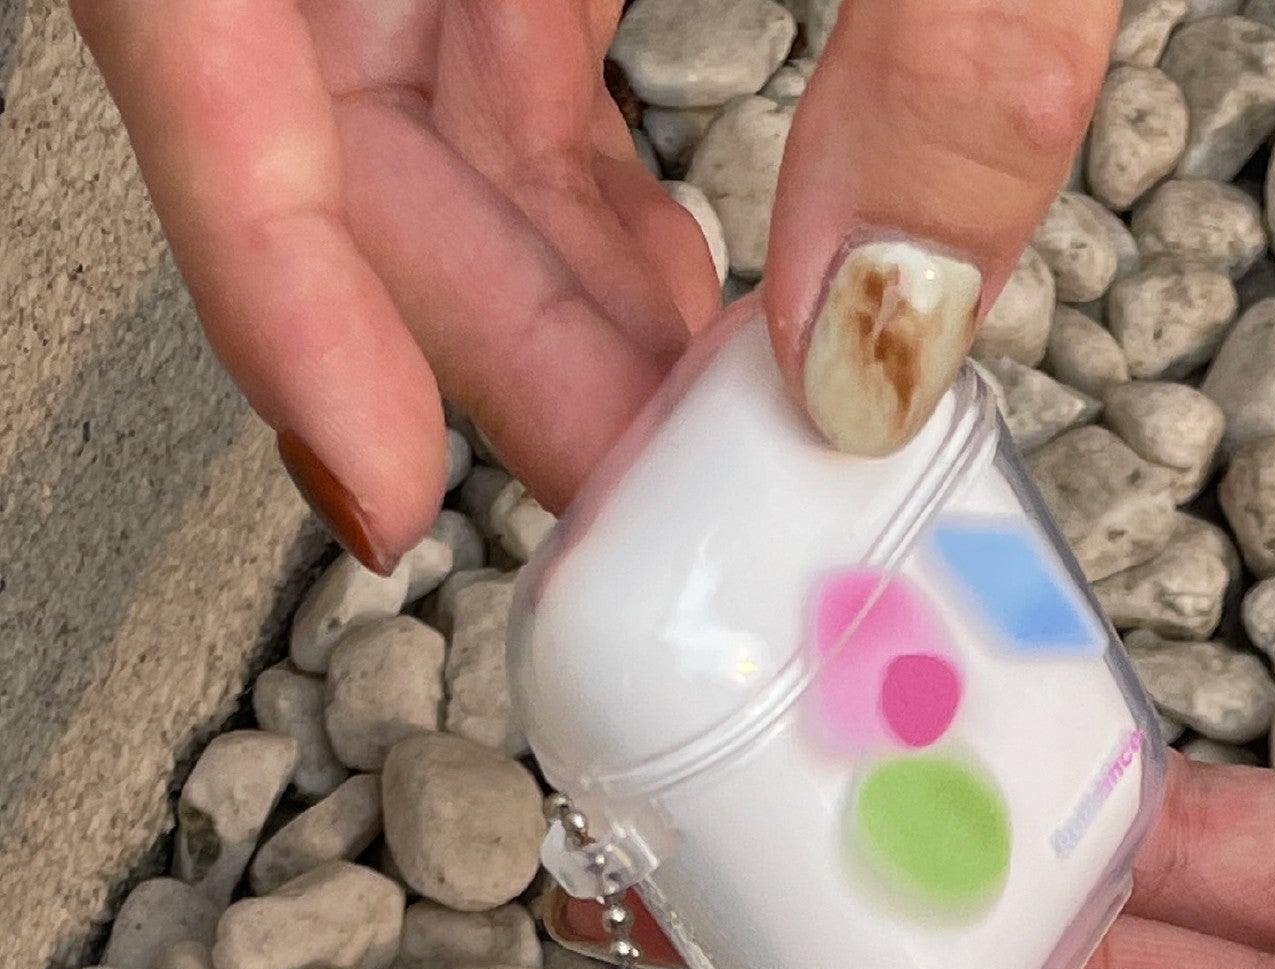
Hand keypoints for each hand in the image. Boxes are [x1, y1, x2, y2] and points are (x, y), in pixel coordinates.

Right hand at [71, 0, 1117, 568]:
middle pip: (345, 131)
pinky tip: (688, 302)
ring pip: (427, 128)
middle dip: (493, 349)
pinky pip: (506, 74)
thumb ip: (949, 38)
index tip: (374, 473)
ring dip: (558, 312)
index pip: (204, 15)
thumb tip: (885, 331)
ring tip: (690, 429)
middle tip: (635, 494)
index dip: (270, 264)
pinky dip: (591, 217)